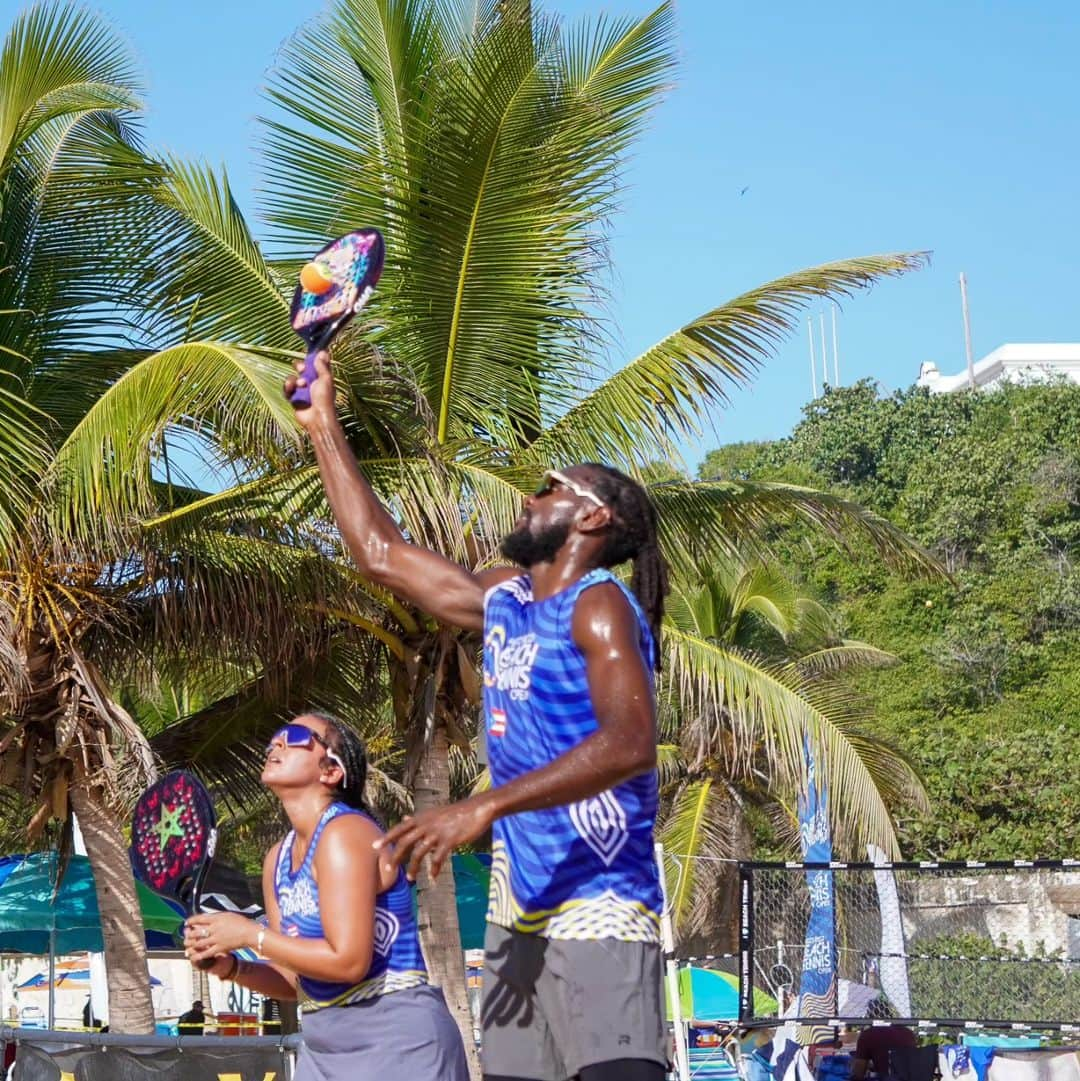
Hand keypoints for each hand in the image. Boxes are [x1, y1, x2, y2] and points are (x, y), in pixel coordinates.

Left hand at [184, 912, 256, 966]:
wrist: (249, 932)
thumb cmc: (241, 922)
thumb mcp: (227, 915)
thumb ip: (216, 917)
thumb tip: (206, 919)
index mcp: (217, 918)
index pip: (200, 918)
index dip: (191, 920)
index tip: (187, 922)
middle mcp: (215, 928)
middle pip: (196, 931)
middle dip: (188, 933)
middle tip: (185, 934)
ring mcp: (216, 939)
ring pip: (199, 942)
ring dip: (190, 944)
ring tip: (186, 944)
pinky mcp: (219, 948)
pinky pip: (206, 953)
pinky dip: (197, 955)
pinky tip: (192, 956)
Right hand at [283, 350, 336, 427]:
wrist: (317, 417)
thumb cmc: (324, 399)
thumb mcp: (326, 379)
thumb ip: (323, 366)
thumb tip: (323, 352)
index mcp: (322, 378)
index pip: (315, 364)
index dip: (311, 359)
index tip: (309, 355)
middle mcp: (312, 383)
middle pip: (302, 369)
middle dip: (300, 366)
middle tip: (301, 368)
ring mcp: (302, 390)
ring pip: (293, 378)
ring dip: (295, 380)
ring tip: (301, 385)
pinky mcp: (294, 398)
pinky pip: (287, 388)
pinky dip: (289, 388)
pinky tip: (292, 389)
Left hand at [376, 793, 497, 880]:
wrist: (477, 809)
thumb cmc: (455, 812)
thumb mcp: (434, 813)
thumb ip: (418, 819)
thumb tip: (403, 819)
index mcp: (422, 818)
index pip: (400, 828)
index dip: (387, 837)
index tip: (374, 847)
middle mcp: (427, 824)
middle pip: (405, 842)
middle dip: (395, 857)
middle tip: (388, 870)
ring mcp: (437, 832)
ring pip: (419, 852)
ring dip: (413, 867)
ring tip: (410, 878)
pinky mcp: (449, 840)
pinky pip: (438, 858)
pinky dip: (434, 869)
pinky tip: (433, 877)